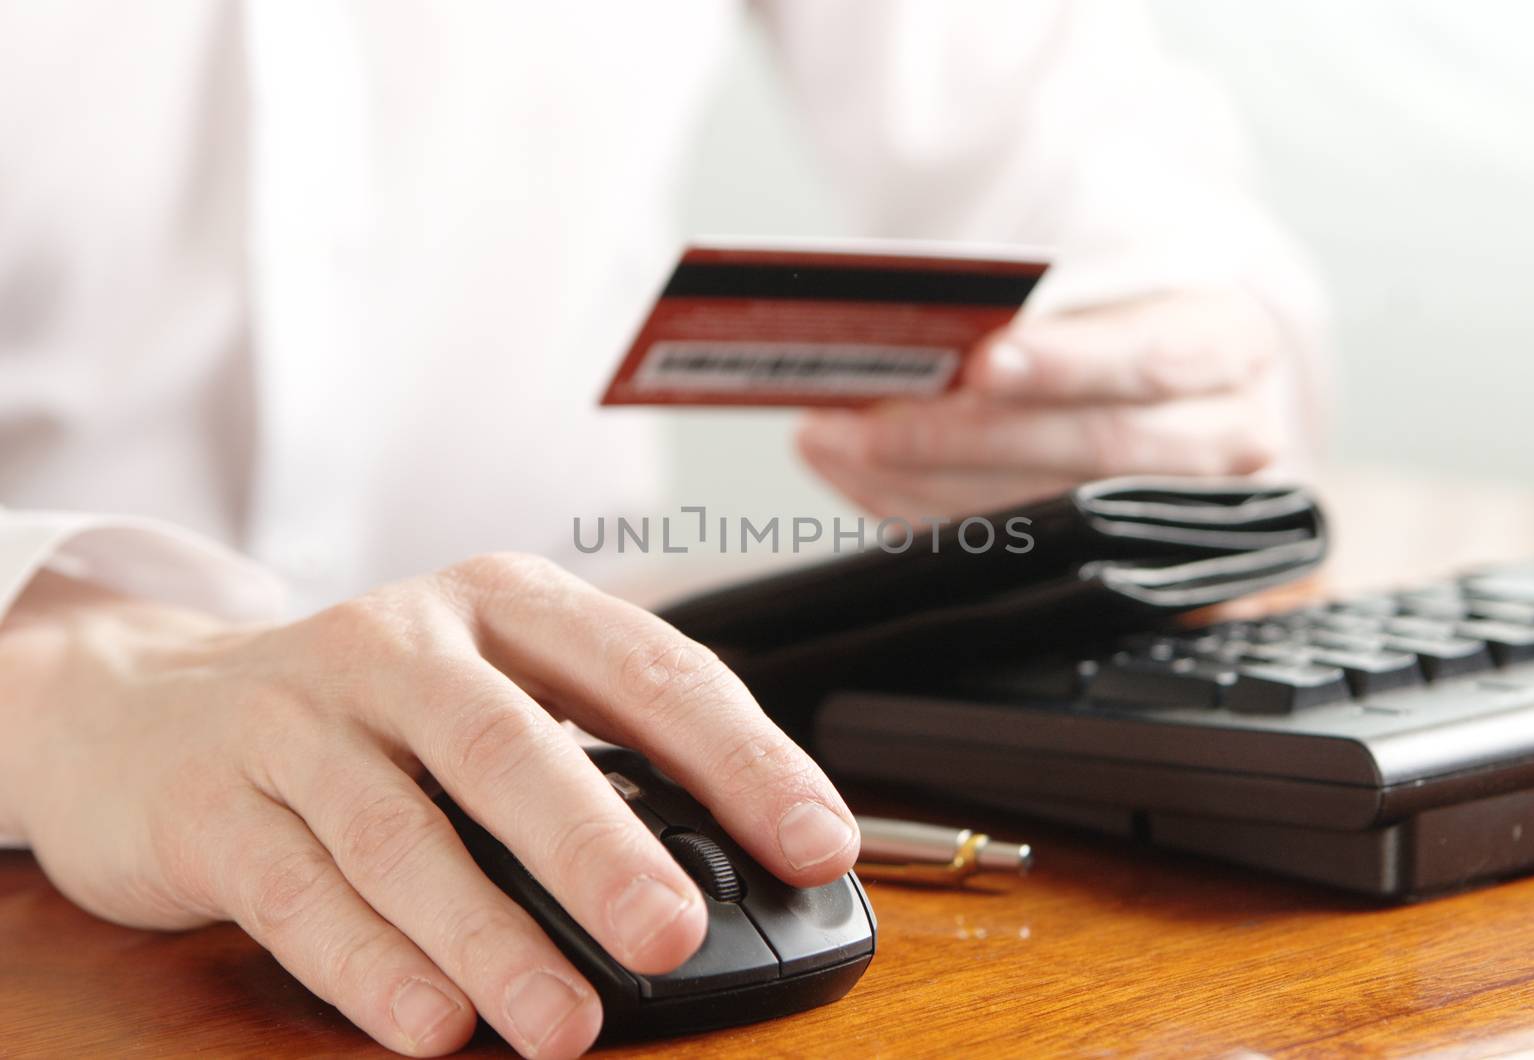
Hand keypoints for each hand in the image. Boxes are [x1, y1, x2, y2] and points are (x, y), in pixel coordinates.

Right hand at [0, 561, 858, 1057]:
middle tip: (676, 931)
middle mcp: (400, 644)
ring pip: (401, 833)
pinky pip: (299, 893)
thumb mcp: (482, 692)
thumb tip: (724, 868)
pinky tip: (435, 1026)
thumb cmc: (362, 714)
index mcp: (501, 604)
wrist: (142, 709)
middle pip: (508, 743)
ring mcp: (298, 720)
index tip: (813, 839)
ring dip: (492, 936)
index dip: (739, 755)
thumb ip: (587, 761)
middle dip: (601, 845)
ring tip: (569, 1023)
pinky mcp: (212, 803)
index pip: (642, 666)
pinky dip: (372, 967)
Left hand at [796, 288, 1294, 516]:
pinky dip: (927, 509)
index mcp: (1228, 342)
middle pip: (1092, 450)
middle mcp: (1225, 435)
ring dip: (923, 479)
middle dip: (965, 437)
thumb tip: (916, 318)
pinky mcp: (1125, 558)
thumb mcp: (1104, 282)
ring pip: (1047, 511)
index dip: (1064, 365)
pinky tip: (865, 477)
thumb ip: (1032, 302)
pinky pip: (1019, 546)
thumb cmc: (1119, 316)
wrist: (1171, 369)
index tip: (982, 361)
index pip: (1150, 359)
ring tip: (838, 443)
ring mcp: (1185, 511)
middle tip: (868, 420)